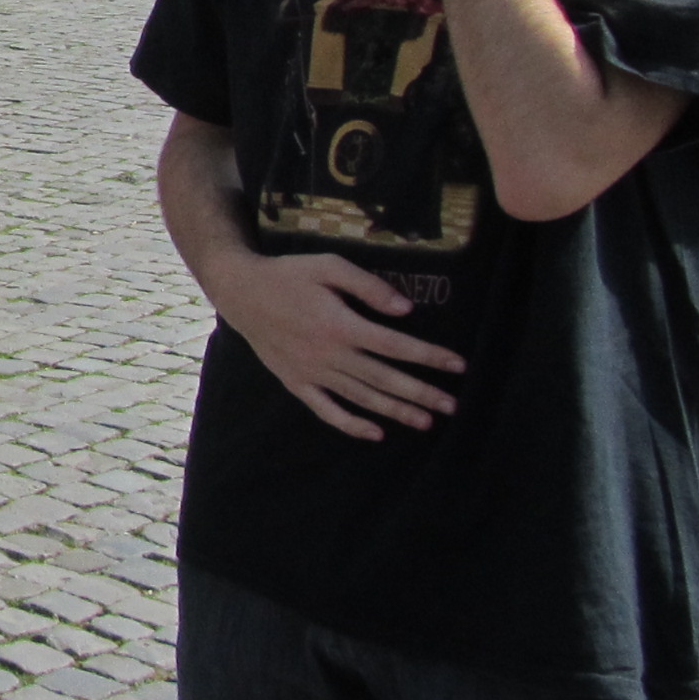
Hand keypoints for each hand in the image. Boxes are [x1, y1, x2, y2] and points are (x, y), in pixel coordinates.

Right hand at [211, 251, 460, 439]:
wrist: (241, 292)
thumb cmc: (288, 275)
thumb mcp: (328, 266)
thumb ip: (368, 286)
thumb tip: (405, 310)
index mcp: (340, 324)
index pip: (395, 346)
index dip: (429, 356)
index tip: (458, 365)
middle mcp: (329, 354)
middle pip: (384, 378)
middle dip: (421, 393)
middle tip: (452, 406)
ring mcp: (312, 373)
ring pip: (361, 398)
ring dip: (396, 411)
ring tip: (426, 422)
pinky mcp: (296, 382)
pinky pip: (326, 410)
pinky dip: (351, 425)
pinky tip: (375, 433)